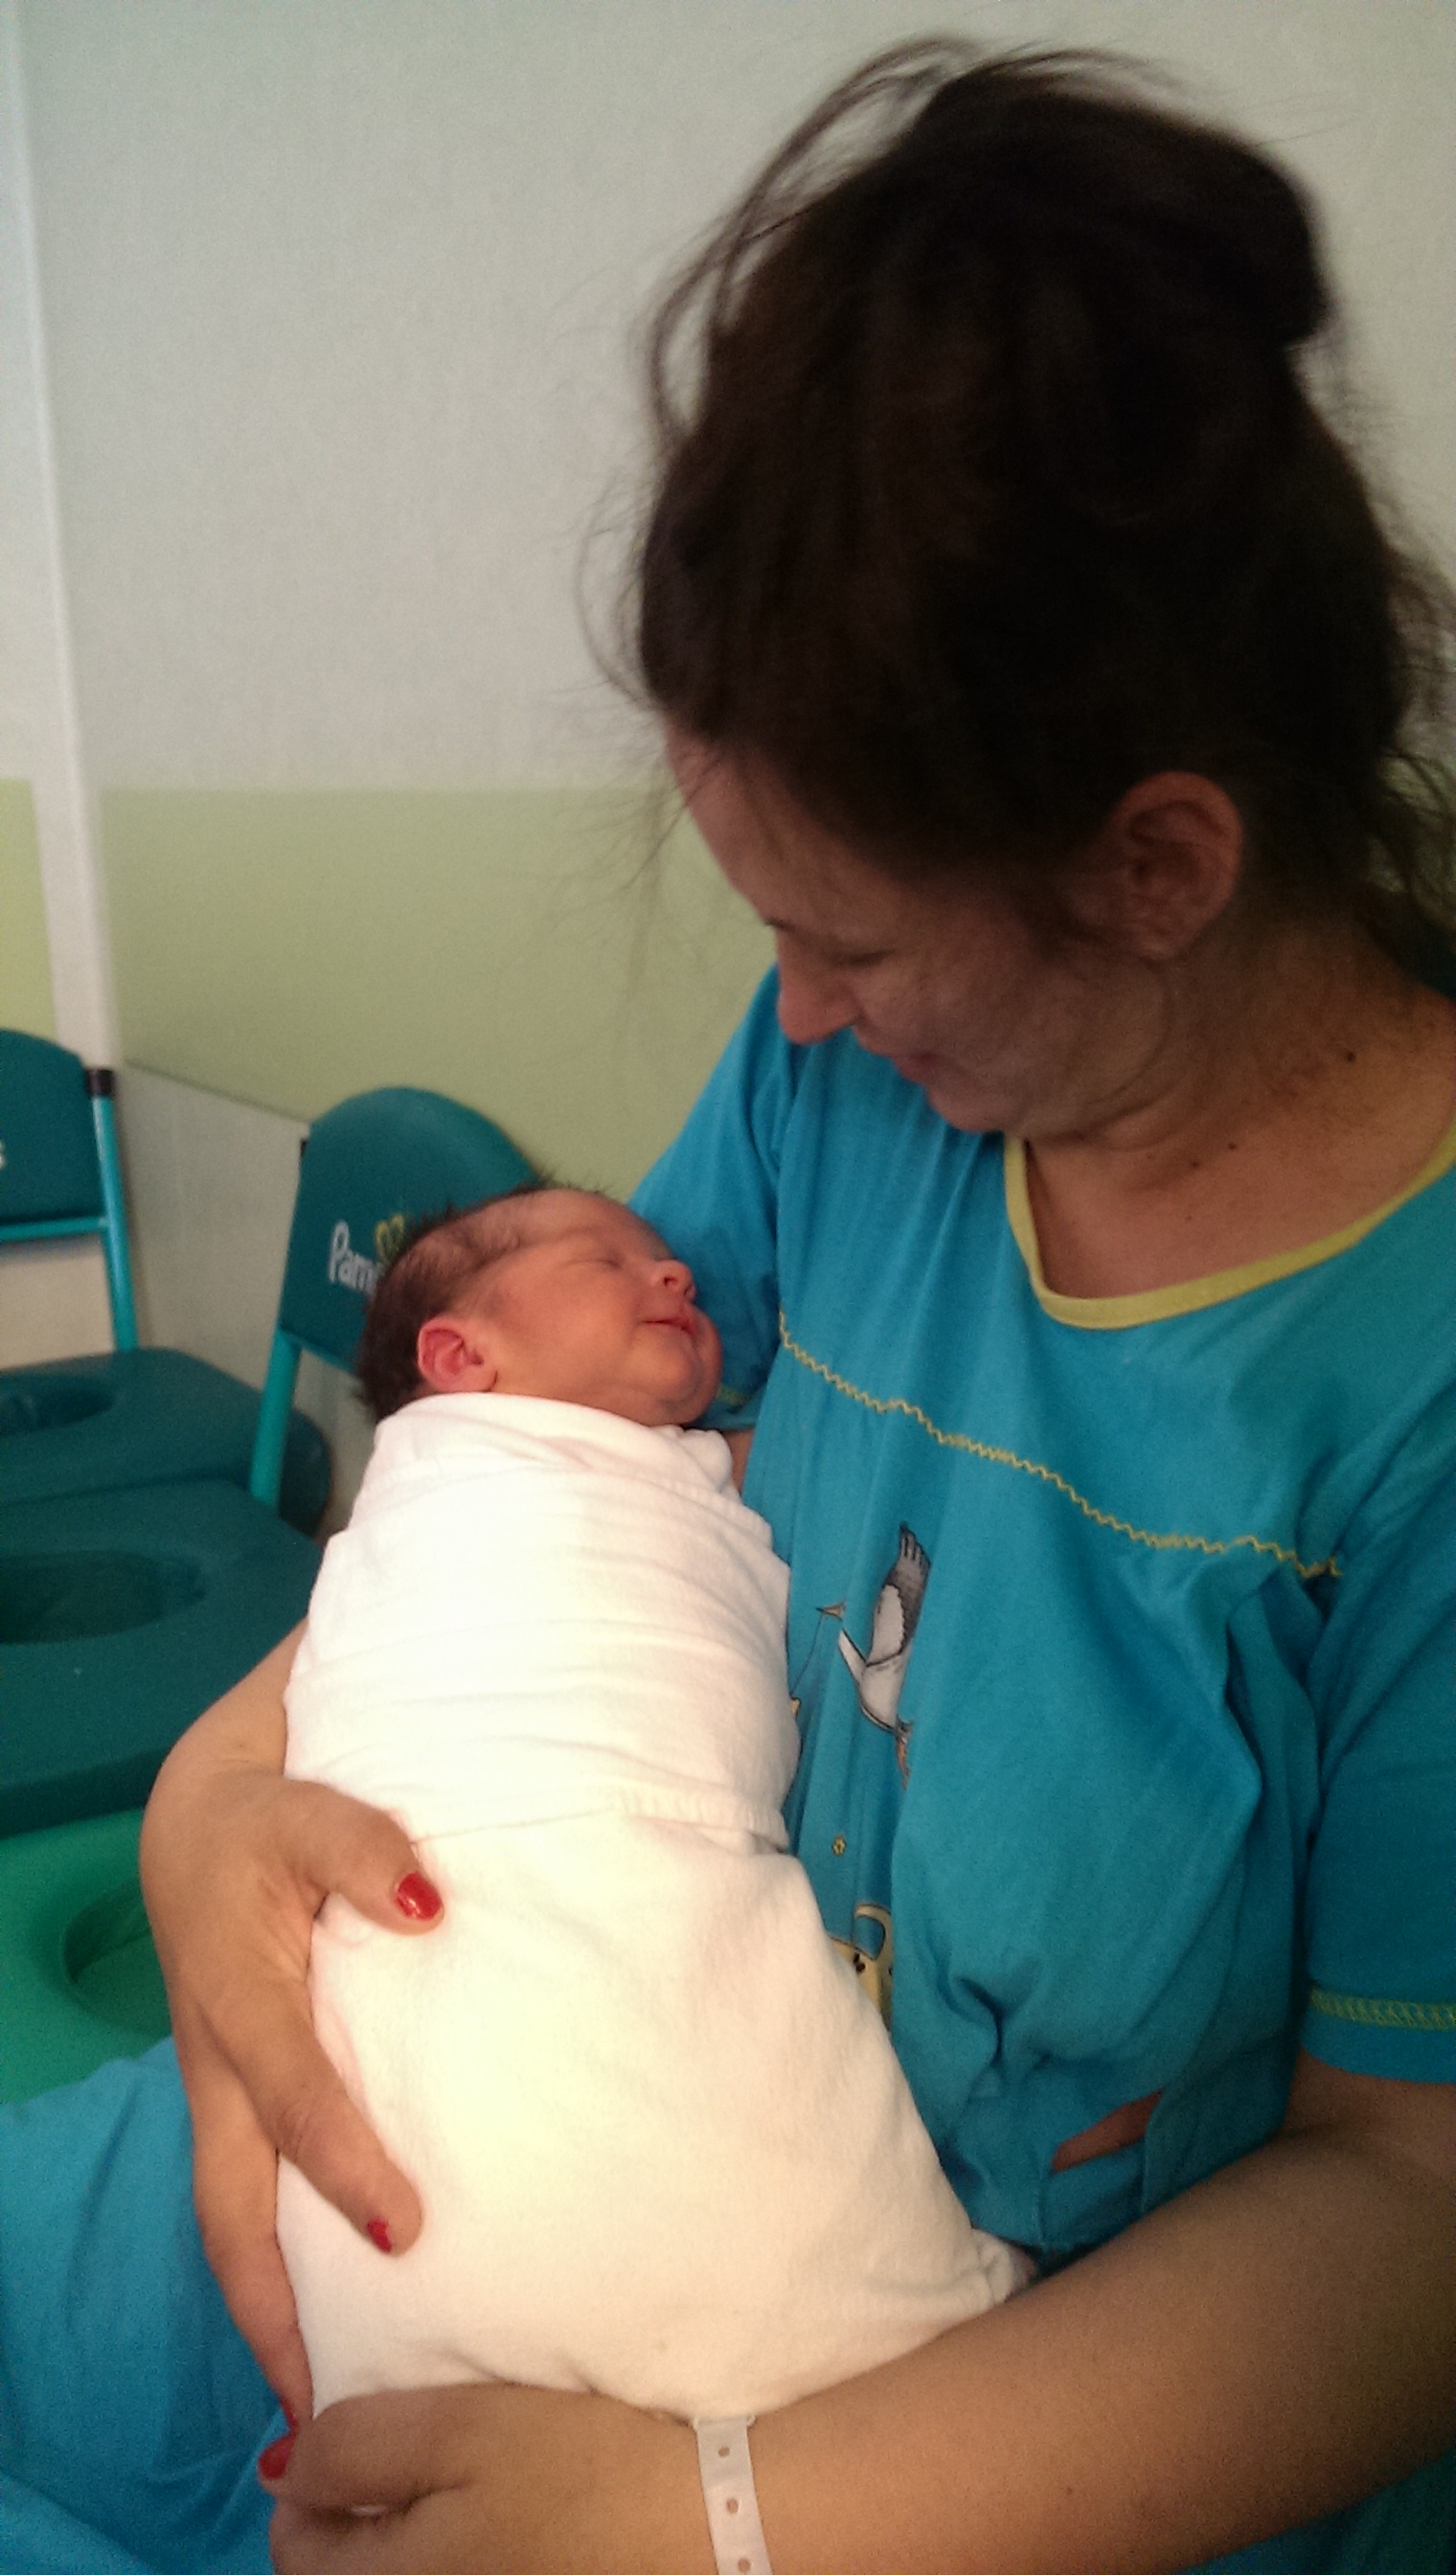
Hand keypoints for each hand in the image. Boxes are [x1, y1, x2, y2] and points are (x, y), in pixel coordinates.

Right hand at [139, 1630, 446, 2419]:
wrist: (204, 1814)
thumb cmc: (269, 1812)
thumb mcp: (306, 1804)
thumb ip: (361, 1844)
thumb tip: (426, 1905)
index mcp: (237, 1994)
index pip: (289, 2095)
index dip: (339, 2162)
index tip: (401, 2234)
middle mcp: (221, 2063)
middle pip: (232, 2207)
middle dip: (274, 2307)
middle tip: (329, 2401)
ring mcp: (227, 2090)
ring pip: (237, 2217)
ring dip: (275, 2306)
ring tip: (334, 2398)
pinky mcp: (247, 2097)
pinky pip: (257, 2193)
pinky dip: (285, 2261)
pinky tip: (344, 2311)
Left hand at [262, 2383, 711, 2574]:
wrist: (704, 2528)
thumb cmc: (578, 2469)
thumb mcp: (458, 2427)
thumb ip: (353, 2445)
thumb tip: (281, 2469)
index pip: (292, 2548)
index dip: (316, 2482)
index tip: (368, 2438)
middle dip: (359, 2520)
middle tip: (417, 2462)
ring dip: (409, 2541)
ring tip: (464, 2494)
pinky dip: (460, 2555)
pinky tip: (509, 2526)